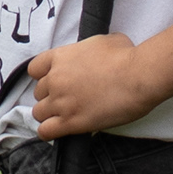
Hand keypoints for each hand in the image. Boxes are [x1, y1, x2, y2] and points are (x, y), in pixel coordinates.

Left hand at [24, 33, 160, 139]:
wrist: (137, 76)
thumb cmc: (126, 57)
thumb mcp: (105, 41)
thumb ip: (90, 48)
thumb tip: (97, 52)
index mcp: (61, 57)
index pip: (35, 69)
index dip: (44, 76)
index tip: (54, 81)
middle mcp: (55, 79)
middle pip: (38, 93)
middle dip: (50, 96)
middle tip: (67, 99)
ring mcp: (61, 101)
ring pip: (39, 113)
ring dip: (49, 115)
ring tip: (64, 116)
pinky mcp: (70, 122)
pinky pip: (45, 131)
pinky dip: (49, 132)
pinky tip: (59, 130)